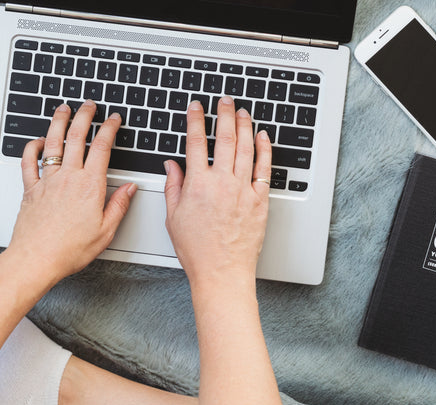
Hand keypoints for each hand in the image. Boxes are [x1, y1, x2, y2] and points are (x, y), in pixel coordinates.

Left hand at [7, 101, 136, 284]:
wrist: (37, 259)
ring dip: (59, 122)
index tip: (114, 119)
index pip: (102, 147)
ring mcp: (47, 181)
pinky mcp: (31, 189)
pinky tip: (38, 141)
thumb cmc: (70, 249)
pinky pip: (29, 161)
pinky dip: (32, 147)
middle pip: (76, 137)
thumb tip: (130, 189)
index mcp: (90, 186)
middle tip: (89, 105)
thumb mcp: (106, 231)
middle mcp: (68, 178)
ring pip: (53, 142)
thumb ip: (119, 206)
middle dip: (84, 116)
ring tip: (63, 109)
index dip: (109, 128)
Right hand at [164, 97, 271, 285]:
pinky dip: (264, 149)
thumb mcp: (173, 218)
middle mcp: (222, 183)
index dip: (195, 120)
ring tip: (242, 112)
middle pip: (224, 138)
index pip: (195, 142)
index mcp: (197, 185)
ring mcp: (243, 190)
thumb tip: (171, 165)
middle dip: (224, 115)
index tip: (196, 107)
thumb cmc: (197, 250)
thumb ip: (172, 187)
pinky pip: (263, 169)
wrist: (222, 272)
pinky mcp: (260, 201)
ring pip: (246, 148)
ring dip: (244, 126)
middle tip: (224, 101)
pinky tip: (262, 137)